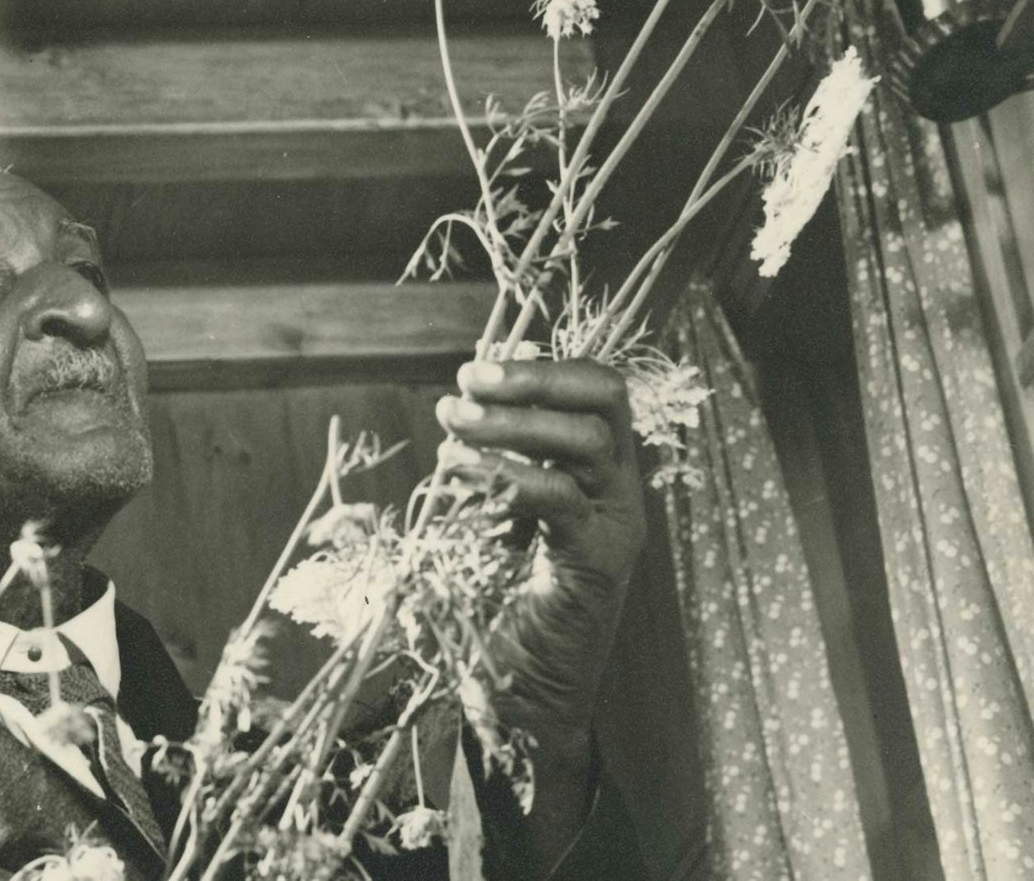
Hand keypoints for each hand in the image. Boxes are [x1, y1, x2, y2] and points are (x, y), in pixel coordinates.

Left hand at [435, 359, 644, 753]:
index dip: (542, 368)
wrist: (521, 699)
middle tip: (464, 384)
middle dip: (531, 380)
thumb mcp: (485, 517)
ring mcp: (616, 525)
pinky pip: (560, 499)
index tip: (474, 370)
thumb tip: (454, 403)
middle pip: (602, 402)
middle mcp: (616, 490)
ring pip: (586, 442)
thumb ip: (483, 463)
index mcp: (595, 471)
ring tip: (451, 424)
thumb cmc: (499, 605)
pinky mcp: (599, 565)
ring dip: (513, 423)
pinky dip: (507, 475)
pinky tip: (459, 471)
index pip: (597, 391)